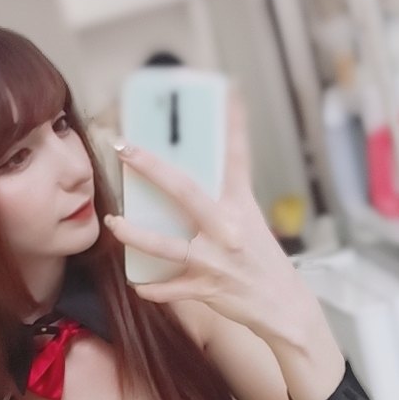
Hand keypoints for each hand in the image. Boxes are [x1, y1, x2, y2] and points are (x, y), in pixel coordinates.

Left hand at [104, 95, 307, 338]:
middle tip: (124, 148)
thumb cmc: (264, 263)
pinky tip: (139, 284)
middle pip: (184, 191)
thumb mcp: (251, 225)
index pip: (237, 158)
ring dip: (133, 234)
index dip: (233, 124)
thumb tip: (188, 187)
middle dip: (151, 167)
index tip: (226, 91)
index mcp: (241, 208)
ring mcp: (215, 260)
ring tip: (113, 223)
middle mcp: (227, 230)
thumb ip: (222, 205)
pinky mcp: (207, 288)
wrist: (285, 308)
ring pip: (164, 244)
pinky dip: (153, 287)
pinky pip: (170, 288)